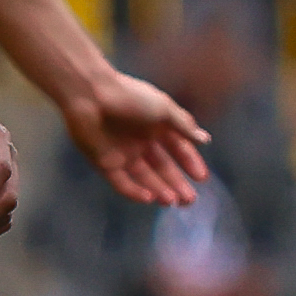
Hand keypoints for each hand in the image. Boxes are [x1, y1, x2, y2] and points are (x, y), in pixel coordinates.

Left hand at [61, 68, 208, 208]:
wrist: (91, 94)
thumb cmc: (129, 96)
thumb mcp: (163, 108)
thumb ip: (184, 126)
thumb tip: (205, 140)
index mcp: (156, 126)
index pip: (178, 149)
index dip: (190, 163)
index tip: (202, 178)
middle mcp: (141, 141)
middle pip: (162, 168)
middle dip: (177, 184)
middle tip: (189, 200)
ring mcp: (123, 153)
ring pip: (145, 178)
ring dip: (160, 190)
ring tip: (173, 201)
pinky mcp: (105, 163)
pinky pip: (122, 183)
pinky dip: (135, 192)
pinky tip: (150, 198)